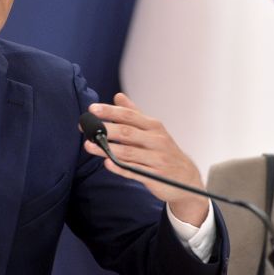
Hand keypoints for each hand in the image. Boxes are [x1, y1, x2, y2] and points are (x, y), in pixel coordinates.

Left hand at [83, 93, 208, 225]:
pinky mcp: (154, 177)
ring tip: (88, 145)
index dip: (110, 111)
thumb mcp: (153, 130)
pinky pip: (134, 172)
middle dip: (105, 129)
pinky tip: (107, 163)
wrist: (186, 178)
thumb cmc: (164, 150)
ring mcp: (156, 159)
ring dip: (106, 149)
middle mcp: (156, 141)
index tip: (92, 109)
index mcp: (154, 127)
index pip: (129, 116)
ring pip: (128, 153)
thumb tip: (118, 96)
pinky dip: (120, 168)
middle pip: (127, 133)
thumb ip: (134, 114)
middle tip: (87, 127)